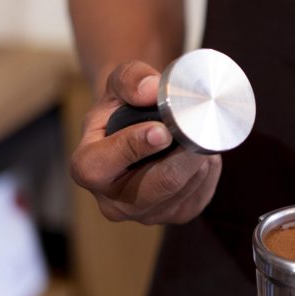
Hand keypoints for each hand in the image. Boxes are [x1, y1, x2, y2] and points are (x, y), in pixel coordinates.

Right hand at [70, 61, 221, 223]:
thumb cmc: (125, 105)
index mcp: (87, 168)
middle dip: (184, 155)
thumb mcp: (118, 83)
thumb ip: (130, 79)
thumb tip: (150, 89)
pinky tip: (202, 153)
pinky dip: (207, 170)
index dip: (134, 147)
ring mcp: (146, 215)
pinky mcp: (175, 216)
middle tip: (201, 129)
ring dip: (199, 159)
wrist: (138, 130)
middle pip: (159, 184)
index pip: (102, 165)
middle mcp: (113, 202)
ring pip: (185, 188)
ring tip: (199, 134)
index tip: (162, 130)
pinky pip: (200, 194)